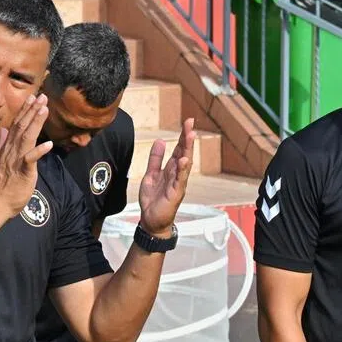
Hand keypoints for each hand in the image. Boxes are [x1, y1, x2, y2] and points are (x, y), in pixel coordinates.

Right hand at [0, 94, 52, 217]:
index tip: (32, 98)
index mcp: (7, 148)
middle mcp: (11, 151)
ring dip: (35, 123)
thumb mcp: (0, 161)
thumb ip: (2, 145)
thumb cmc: (1, 185)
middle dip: (32, 111)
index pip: (16, 125)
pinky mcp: (22, 172)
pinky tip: (48, 143)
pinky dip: (38, 151)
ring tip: (44, 109)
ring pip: (26, 138)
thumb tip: (4, 131)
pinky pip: (30, 159)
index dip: (25, 111)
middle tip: (42, 96)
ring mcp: (16, 160)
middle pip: (22, 127)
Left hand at [137, 118, 194, 235]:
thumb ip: (155, 159)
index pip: (179, 149)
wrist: (151, 220)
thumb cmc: (153, 199)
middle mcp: (177, 174)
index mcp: (171, 169)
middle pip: (184, 152)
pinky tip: (184, 160)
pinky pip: (180, 180)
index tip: (187, 121)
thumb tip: (160, 141)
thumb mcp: (151, 175)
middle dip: (187, 138)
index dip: (182, 135)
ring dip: (187, 149)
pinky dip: (183, 170)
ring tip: (190, 135)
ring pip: (184, 164)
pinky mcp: (175, 193)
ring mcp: (178, 183)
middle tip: (190, 122)